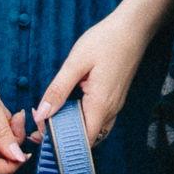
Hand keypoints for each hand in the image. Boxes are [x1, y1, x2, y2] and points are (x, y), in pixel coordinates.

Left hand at [33, 9, 147, 146]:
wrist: (133, 29)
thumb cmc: (105, 41)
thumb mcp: (76, 63)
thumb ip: (58, 90)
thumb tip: (42, 114)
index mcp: (100, 105)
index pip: (82, 140)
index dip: (62, 144)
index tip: (42, 134)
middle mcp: (110, 110)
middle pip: (87, 138)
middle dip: (64, 138)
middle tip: (41, 126)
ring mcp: (115, 106)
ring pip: (93, 130)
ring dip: (73, 129)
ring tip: (51, 118)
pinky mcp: (115, 99)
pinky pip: (98, 119)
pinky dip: (82, 120)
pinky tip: (68, 108)